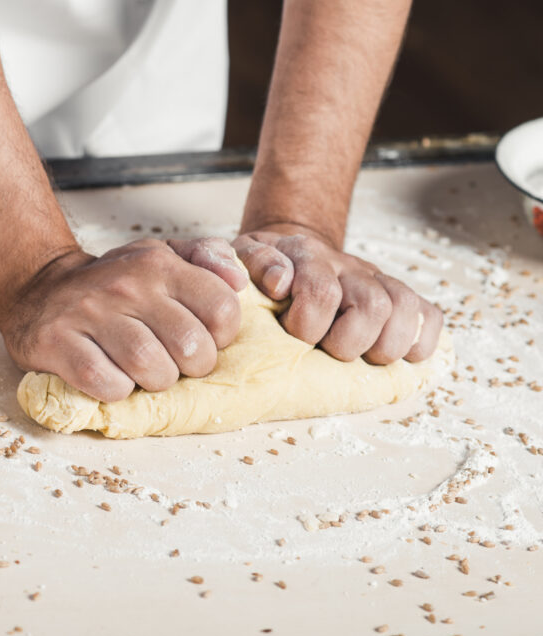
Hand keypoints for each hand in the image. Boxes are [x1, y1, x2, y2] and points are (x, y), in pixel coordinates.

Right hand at [0, 238, 246, 401]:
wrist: (39, 289)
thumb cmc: (112, 283)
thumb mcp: (159, 256)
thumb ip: (206, 259)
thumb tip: (240, 281)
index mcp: (159, 264)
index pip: (221, 308)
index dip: (221, 337)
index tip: (202, 339)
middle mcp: (126, 285)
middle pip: (190, 347)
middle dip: (190, 367)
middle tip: (173, 363)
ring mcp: (90, 314)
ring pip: (151, 369)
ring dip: (155, 382)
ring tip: (143, 372)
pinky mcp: (58, 343)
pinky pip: (107, 384)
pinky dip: (116, 391)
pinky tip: (111, 377)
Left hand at [233, 224, 442, 363]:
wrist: (289, 250)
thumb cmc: (259, 269)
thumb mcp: (236, 257)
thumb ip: (236, 260)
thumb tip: (278, 280)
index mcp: (304, 256)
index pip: (320, 291)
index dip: (306, 322)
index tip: (292, 333)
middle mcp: (345, 266)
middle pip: (371, 304)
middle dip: (347, 341)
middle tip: (327, 350)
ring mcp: (375, 280)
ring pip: (403, 309)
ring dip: (384, 345)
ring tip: (360, 356)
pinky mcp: (398, 297)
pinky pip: (428, 317)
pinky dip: (419, 341)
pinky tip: (398, 354)